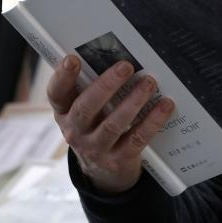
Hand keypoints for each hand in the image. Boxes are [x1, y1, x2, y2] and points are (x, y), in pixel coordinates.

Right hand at [47, 55, 174, 193]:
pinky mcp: (117, 159)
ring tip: (149, 83)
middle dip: (106, 85)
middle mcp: (74, 131)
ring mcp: (95, 148)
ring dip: (133, 102)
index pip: (56, 93)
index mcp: (64, 112)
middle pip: (86, 108)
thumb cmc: (95, 123)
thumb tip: (115, 55)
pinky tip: (165, 106)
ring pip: (113, 125)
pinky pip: (136, 139)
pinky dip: (152, 121)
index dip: (62, 77)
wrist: (102, 168)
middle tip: (126, 66)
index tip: (72, 59)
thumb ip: (92, 86)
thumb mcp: (85, 108)